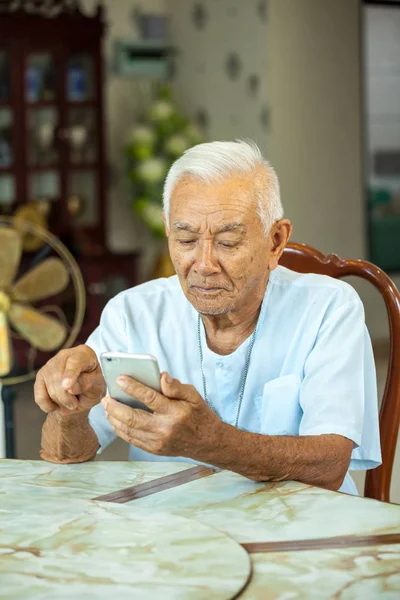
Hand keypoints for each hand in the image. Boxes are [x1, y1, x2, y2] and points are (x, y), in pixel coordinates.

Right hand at [34, 345, 105, 415]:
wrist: (83, 394)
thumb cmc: (92, 387)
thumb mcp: (98, 387)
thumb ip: (87, 384)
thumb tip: (70, 388)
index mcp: (84, 354)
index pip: (76, 361)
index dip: (71, 374)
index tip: (67, 387)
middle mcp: (65, 355)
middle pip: (59, 376)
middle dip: (66, 397)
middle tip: (75, 405)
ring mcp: (50, 364)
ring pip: (50, 387)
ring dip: (60, 401)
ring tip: (71, 403)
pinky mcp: (40, 376)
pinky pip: (39, 395)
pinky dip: (48, 405)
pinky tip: (56, 406)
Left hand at [101, 372, 223, 460]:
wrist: (207, 443)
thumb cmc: (200, 416)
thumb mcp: (194, 396)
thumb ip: (176, 386)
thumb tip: (161, 376)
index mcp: (175, 412)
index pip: (150, 398)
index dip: (133, 387)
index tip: (120, 379)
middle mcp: (165, 429)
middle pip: (133, 418)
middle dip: (115, 406)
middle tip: (106, 397)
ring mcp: (158, 442)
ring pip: (129, 430)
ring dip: (114, 418)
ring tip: (107, 407)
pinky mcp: (154, 449)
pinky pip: (132, 439)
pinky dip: (120, 430)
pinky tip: (115, 420)